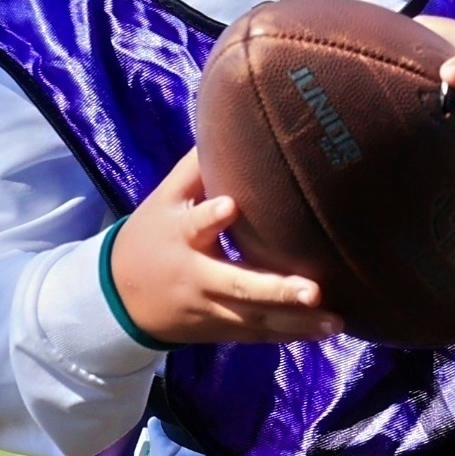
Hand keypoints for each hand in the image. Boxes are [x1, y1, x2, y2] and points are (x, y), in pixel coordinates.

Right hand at [107, 146, 341, 347]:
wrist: (119, 298)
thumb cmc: (152, 235)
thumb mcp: (164, 199)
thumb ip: (197, 167)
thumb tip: (233, 119)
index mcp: (179, 236)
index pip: (193, 225)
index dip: (209, 217)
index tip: (229, 206)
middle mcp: (197, 277)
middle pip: (236, 286)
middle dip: (275, 290)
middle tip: (313, 290)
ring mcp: (210, 309)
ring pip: (254, 319)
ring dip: (296, 322)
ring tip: (336, 321)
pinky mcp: (220, 331)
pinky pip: (258, 335)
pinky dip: (291, 335)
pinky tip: (326, 331)